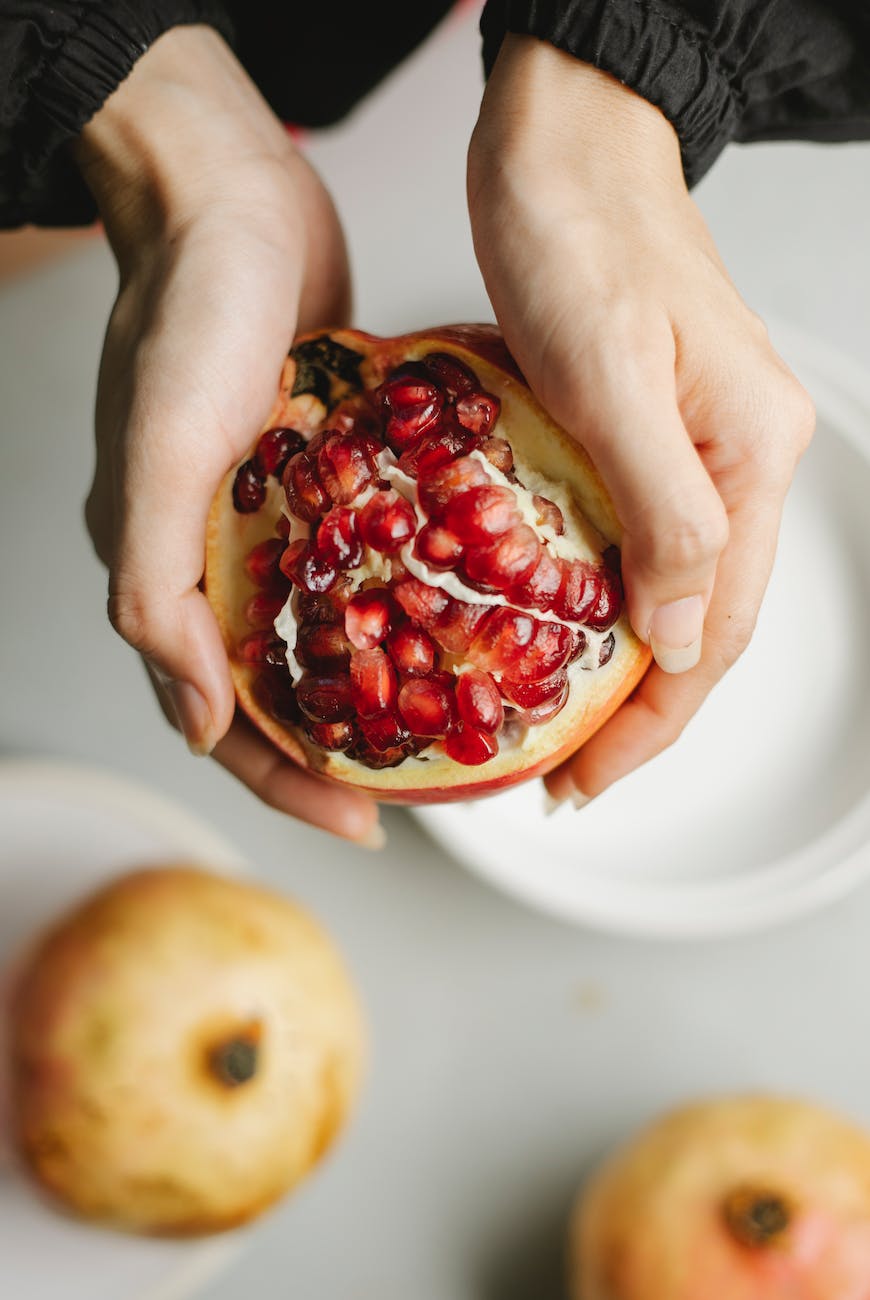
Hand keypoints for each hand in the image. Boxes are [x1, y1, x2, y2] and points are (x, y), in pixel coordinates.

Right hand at [76, 27, 381, 845]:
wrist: (227, 198)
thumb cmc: (185, 316)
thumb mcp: (160, 457)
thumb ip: (158, 593)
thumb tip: (200, 720)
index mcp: (170, 573)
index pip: (224, 718)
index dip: (288, 783)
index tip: (368, 824)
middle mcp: (220, 558)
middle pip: (285, 689)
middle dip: (345, 750)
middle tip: (419, 791)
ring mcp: (274, 517)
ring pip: (328, 629)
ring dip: (380, 680)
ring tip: (453, 718)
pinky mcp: (322, 473)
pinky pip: (362, 555)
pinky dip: (401, 593)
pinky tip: (461, 610)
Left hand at [467, 36, 814, 804]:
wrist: (562, 138)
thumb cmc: (581, 232)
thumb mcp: (615, 376)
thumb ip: (664, 513)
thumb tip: (680, 638)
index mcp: (750, 455)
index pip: (717, 629)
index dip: (656, 719)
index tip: (590, 778)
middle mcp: (734, 459)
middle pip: (698, 621)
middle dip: (636, 710)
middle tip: (565, 772)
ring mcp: (690, 443)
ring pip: (662, 586)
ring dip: (611, 662)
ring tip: (554, 721)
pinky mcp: (637, 425)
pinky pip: (625, 536)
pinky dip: (587, 596)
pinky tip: (540, 624)